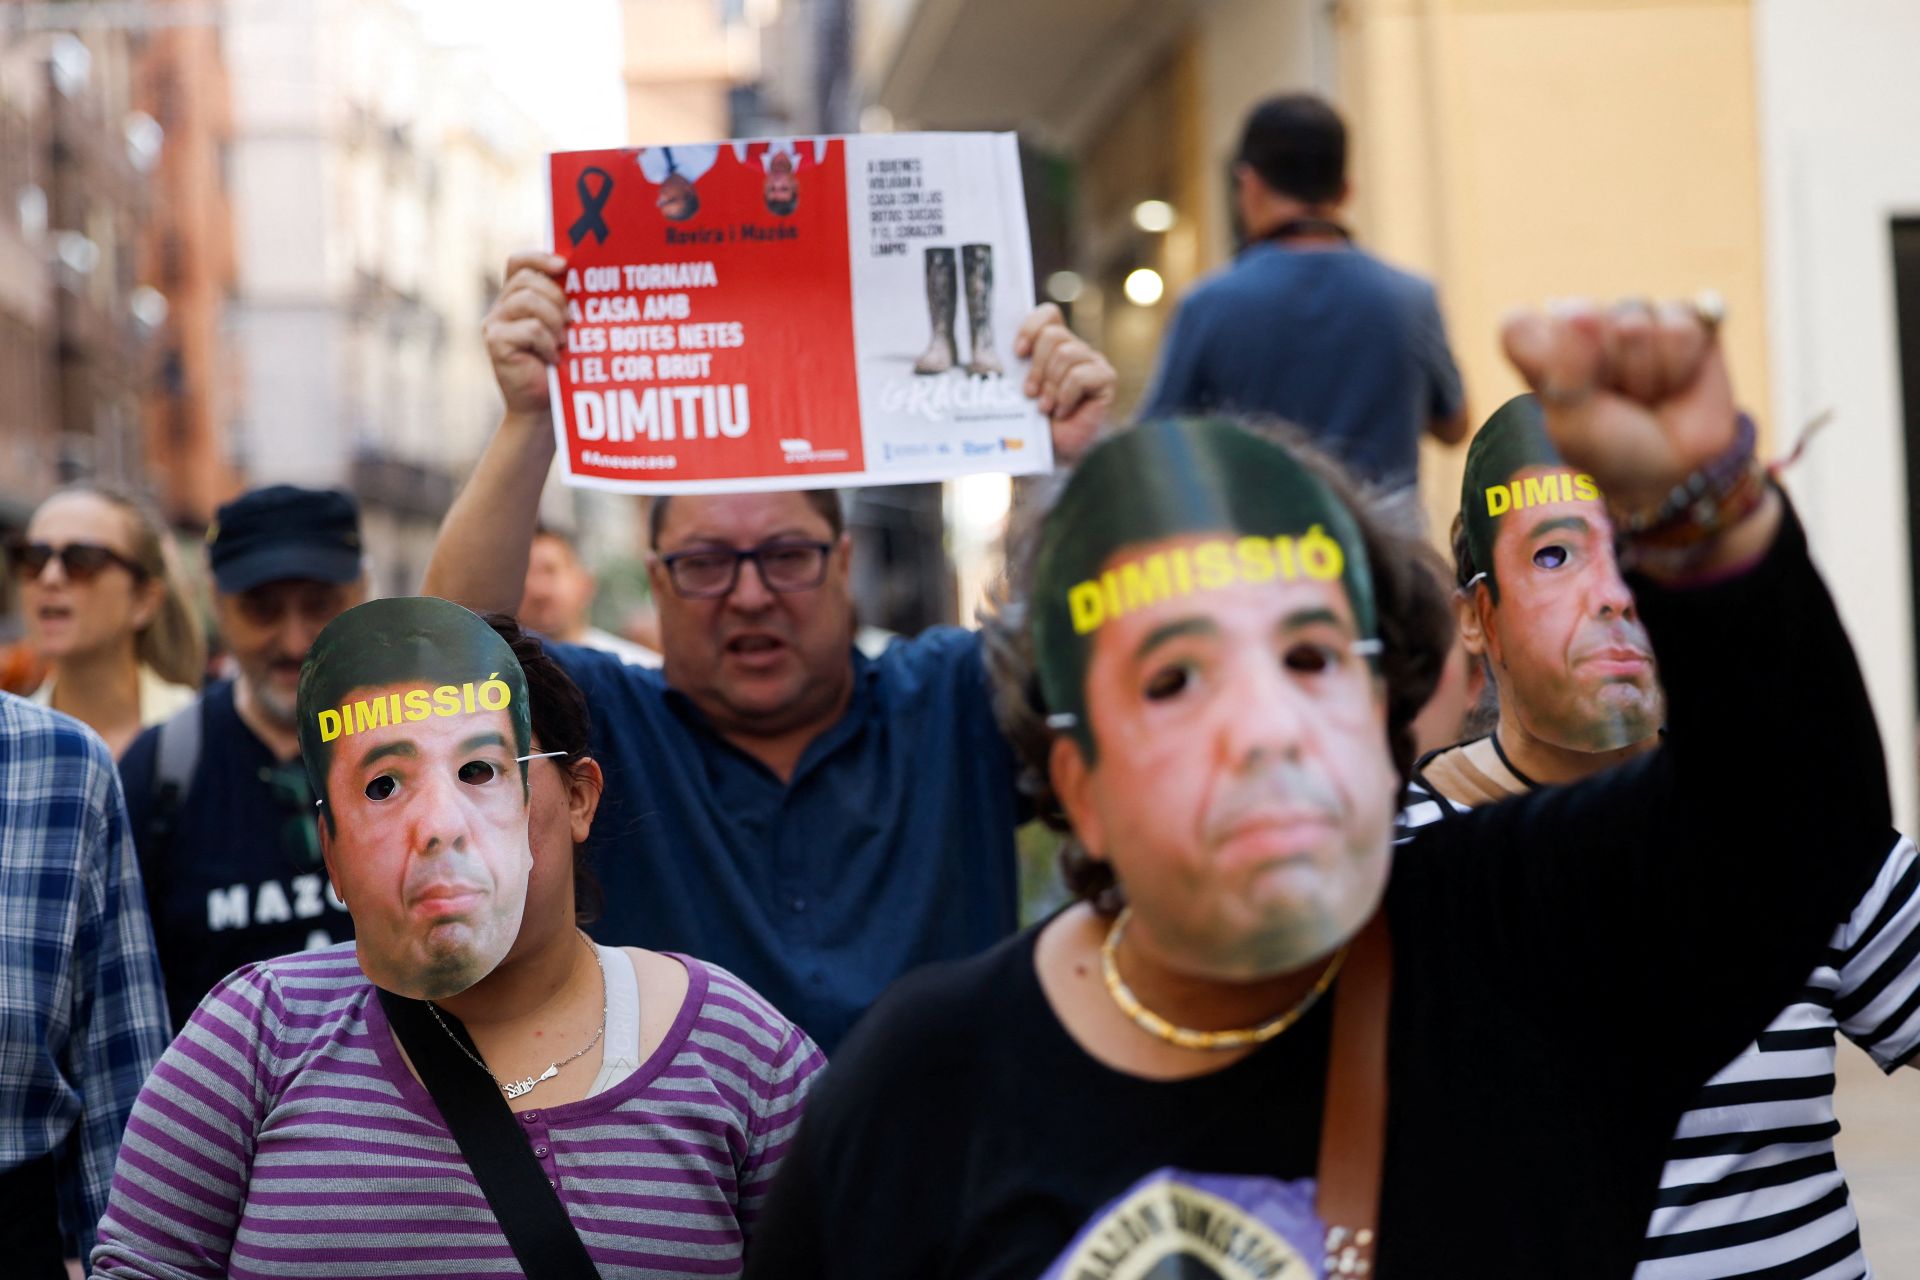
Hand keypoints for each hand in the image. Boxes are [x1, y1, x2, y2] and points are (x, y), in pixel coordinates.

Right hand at [485, 251, 568, 418]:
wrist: (544, 407)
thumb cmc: (560, 367)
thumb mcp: (566, 328)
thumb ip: (566, 303)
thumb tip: (585, 277)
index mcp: (517, 298)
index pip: (519, 262)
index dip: (539, 257)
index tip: (565, 265)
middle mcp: (501, 307)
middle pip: (528, 279)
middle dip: (557, 297)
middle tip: (570, 323)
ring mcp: (494, 323)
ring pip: (528, 300)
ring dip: (554, 320)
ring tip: (562, 341)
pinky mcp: (494, 341)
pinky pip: (529, 328)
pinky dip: (547, 343)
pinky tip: (552, 358)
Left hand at [1015, 303, 1115, 464]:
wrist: (1055, 454)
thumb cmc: (1036, 425)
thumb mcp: (1018, 392)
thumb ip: (1013, 368)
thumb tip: (989, 354)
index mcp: (1054, 346)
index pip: (1048, 314)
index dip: (1031, 327)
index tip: (1017, 353)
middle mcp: (1076, 350)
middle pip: (1053, 335)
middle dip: (1037, 367)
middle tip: (1029, 394)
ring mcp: (1093, 363)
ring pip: (1066, 354)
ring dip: (1050, 385)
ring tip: (1045, 408)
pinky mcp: (1106, 379)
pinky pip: (1080, 375)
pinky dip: (1066, 396)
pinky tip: (1062, 412)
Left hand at [1500, 296, 1735, 513]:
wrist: (1667, 471)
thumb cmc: (1605, 447)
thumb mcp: (1570, 420)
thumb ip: (1565, 366)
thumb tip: (1582, 313)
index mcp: (1538, 342)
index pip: (1520, 326)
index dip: (1548, 364)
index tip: (1566, 398)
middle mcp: (1582, 321)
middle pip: (1584, 317)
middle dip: (1604, 371)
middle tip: (1613, 401)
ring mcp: (1632, 315)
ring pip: (1635, 323)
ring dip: (1644, 374)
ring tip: (1644, 395)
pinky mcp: (1682, 318)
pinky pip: (1680, 328)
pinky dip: (1679, 367)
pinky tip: (1675, 382)